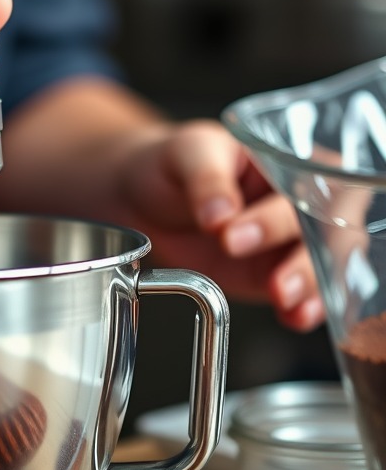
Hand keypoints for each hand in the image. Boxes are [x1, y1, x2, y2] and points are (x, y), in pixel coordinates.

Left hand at [116, 120, 324, 331]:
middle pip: (325, 232)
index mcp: (291, 160)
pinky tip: (293, 315)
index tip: (234, 234)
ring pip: (322, 266)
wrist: (143, 195)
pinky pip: (303, 294)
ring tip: (283, 297)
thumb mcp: (188, 154)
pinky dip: (304, 307)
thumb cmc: (175, 163)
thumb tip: (221, 214)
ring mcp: (290, 241)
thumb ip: (207, 181)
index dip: (279, 215)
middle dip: (301, 259)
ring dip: (309, 286)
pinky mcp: (276, 274)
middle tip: (270, 278)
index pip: (308, 187)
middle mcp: (301, 201)